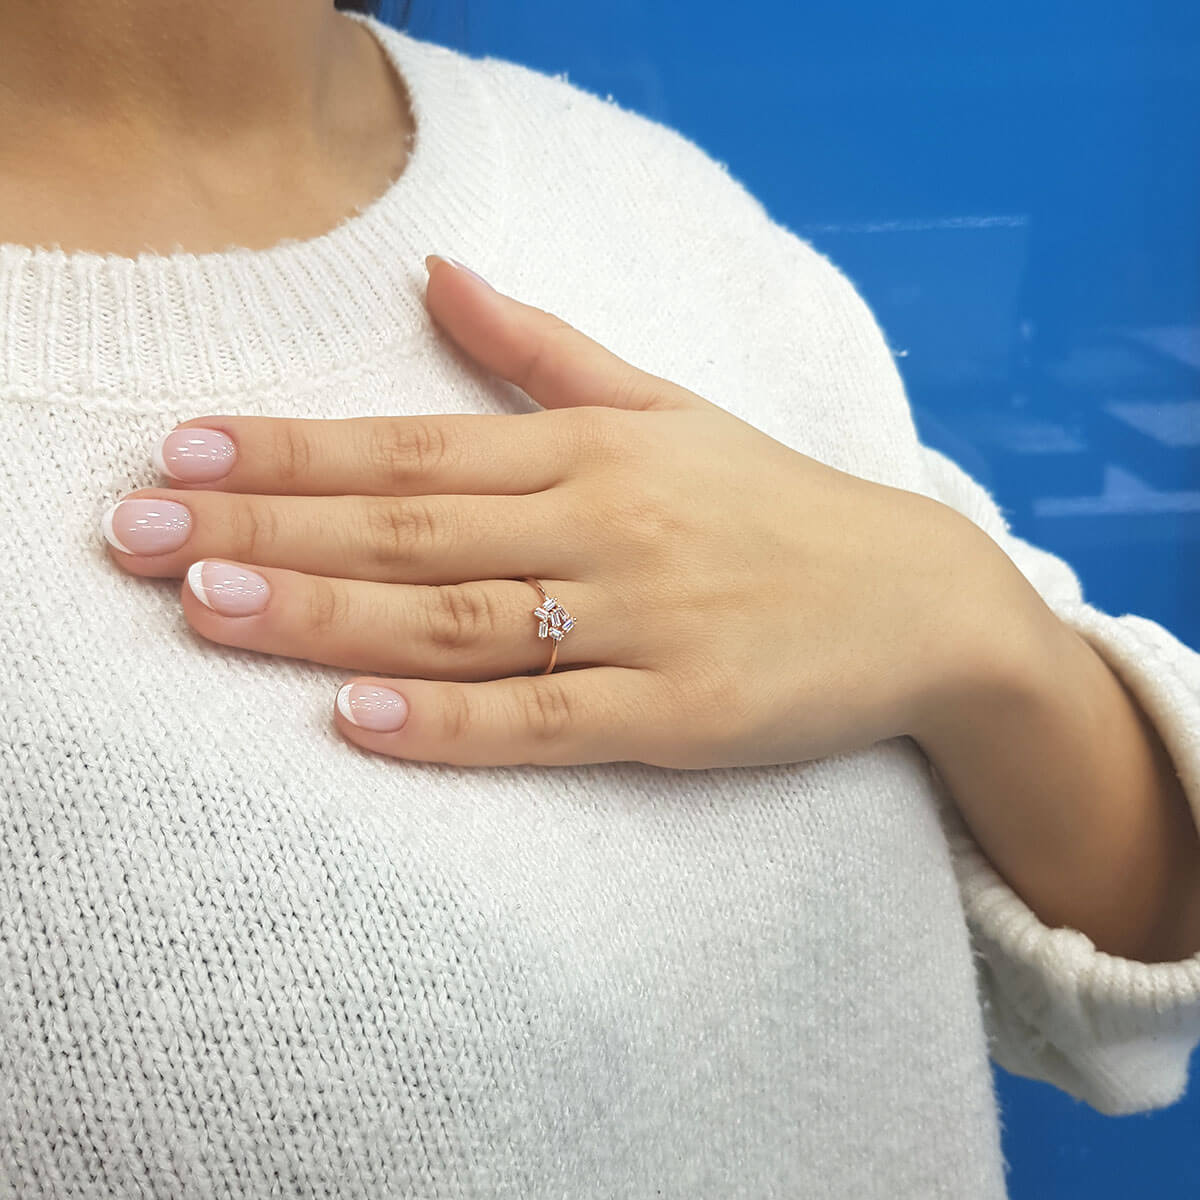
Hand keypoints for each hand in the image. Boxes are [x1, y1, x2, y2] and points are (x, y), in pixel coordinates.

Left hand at [102, 255, 1042, 767]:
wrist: (920, 599)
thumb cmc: (776, 504)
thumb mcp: (669, 408)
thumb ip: (546, 352)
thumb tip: (445, 273)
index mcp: (595, 450)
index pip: (413, 448)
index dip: (292, 452)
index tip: (181, 457)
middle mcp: (608, 526)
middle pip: (412, 532)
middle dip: (269, 535)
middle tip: (141, 540)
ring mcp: (646, 623)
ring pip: (461, 622)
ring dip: (331, 620)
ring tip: (212, 614)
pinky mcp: (683, 713)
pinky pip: (549, 720)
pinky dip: (453, 724)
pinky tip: (359, 722)